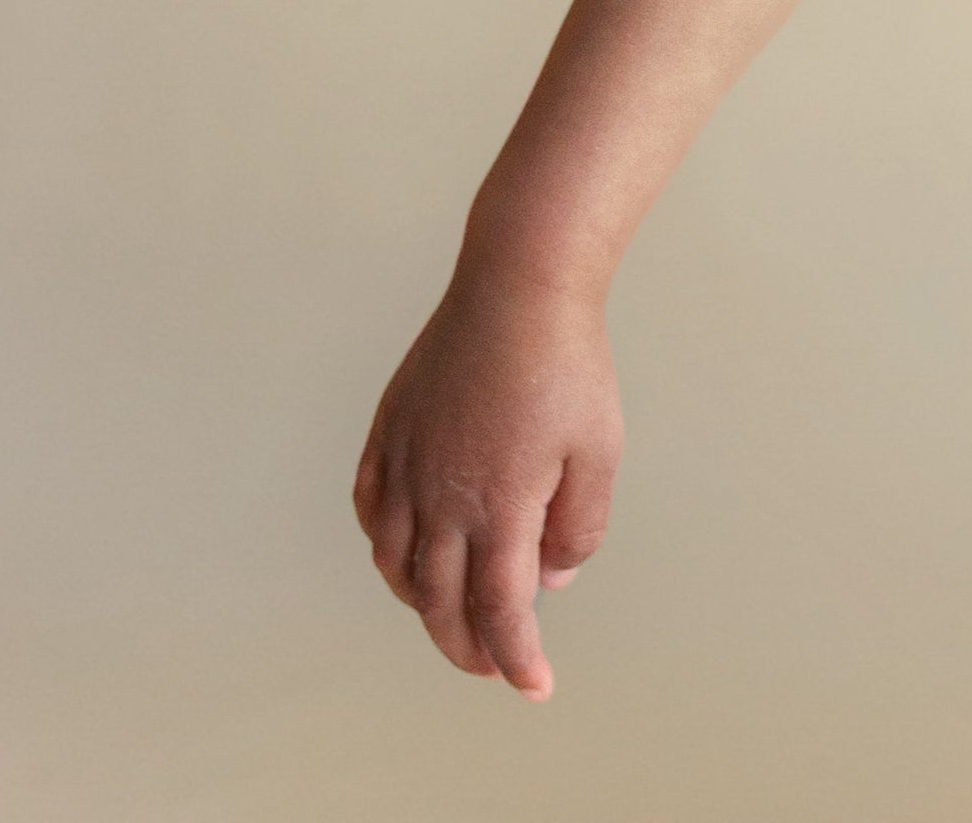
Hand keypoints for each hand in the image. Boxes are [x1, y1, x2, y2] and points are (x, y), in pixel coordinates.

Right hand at [353, 275, 622, 698]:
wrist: (519, 286)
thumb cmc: (567, 364)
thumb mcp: (600, 450)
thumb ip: (578, 525)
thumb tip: (551, 579)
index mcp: (497, 507)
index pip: (501, 611)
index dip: (516, 657)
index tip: (532, 686)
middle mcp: (440, 498)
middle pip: (441, 601)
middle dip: (467, 645)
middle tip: (493, 664)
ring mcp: (406, 465)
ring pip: (397, 563)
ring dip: (422, 602)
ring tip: (451, 616)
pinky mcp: (389, 432)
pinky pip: (371, 509)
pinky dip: (384, 546)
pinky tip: (402, 553)